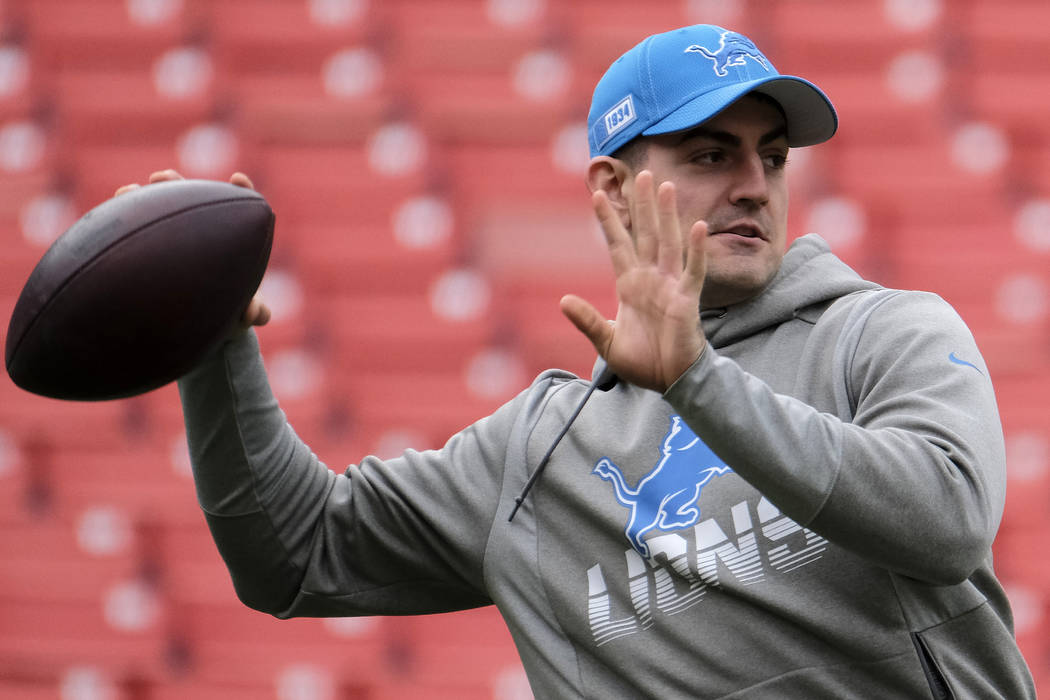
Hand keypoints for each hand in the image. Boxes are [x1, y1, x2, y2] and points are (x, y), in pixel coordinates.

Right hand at [114, 170, 270, 328]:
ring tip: (129, 190)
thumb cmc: (223, 316)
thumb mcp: (239, 317)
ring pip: (157, 208)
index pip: (237, 207)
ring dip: (143, 198)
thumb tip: (251, 312)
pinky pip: (132, 228)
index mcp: (229, 242)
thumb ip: (255, 313)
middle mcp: (197, 232)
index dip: (240, 191)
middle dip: (175, 184)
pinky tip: (114, 207)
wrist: (190, 328)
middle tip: (161, 177)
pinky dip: (123, 214)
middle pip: (186, 199)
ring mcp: (169, 237)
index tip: (237, 179)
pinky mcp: (144, 249)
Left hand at [560, 171, 707, 392]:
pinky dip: (696, 250)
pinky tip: (696, 226)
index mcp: (630, 286)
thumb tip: (562, 300)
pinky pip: (693, 270)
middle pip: (645, 233)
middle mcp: (651, 279)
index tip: (598, 195)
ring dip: (667, 215)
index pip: (618, 245)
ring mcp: (671, 286)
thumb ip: (587, 320)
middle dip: (643, 205)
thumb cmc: (643, 362)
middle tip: (642, 173)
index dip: (609, 221)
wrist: (670, 382)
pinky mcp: (688, 300)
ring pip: (668, 242)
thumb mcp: (606, 342)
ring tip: (666, 186)